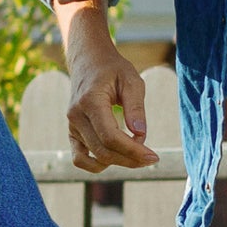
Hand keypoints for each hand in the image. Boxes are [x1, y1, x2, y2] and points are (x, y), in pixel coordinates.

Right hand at [61, 2, 157, 172]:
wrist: (88, 61)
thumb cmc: (113, 69)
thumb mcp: (131, 80)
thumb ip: (136, 107)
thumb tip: (140, 135)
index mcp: (90, 101)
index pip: (110, 137)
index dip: (133, 151)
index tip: (154, 156)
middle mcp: (76, 115)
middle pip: (103, 151)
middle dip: (130, 159)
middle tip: (152, 158)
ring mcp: (72, 125)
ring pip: (95, 157)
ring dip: (119, 163)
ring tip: (137, 155)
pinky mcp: (72, 132)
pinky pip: (80, 159)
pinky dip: (98, 164)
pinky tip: (117, 158)